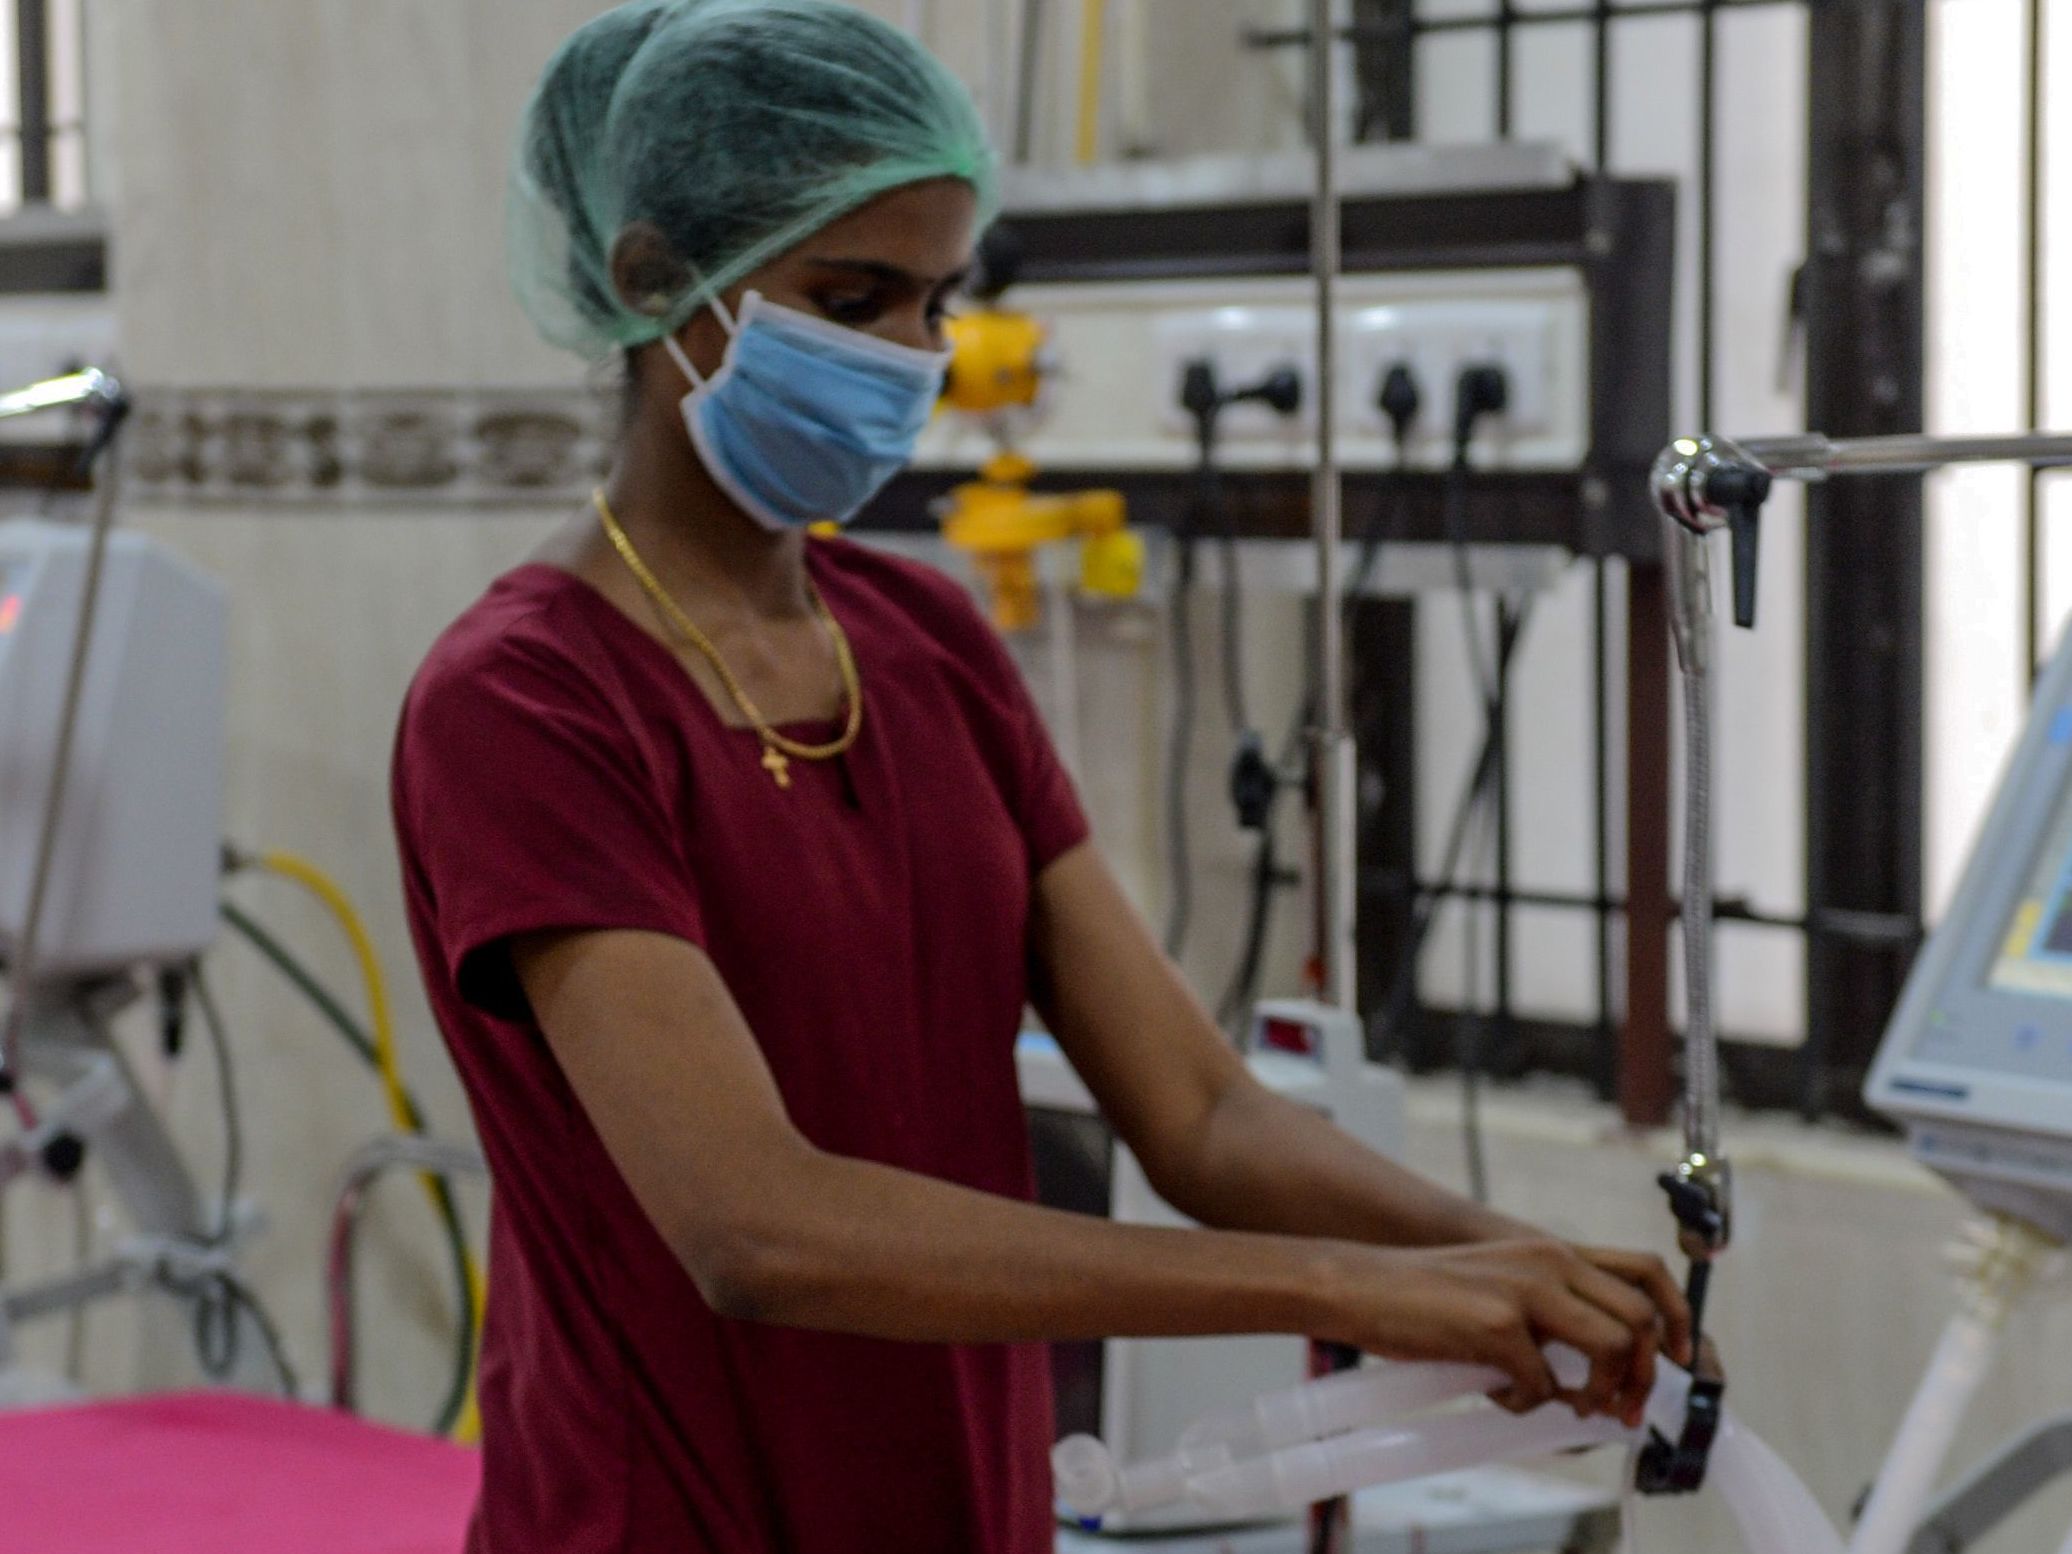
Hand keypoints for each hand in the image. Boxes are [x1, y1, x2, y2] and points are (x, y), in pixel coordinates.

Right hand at [1321, 1240, 1688, 1428]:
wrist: (1362, 1284)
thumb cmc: (1425, 1293)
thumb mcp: (1501, 1285)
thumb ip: (1549, 1313)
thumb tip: (1594, 1373)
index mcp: (1551, 1251)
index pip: (1646, 1273)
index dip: (1676, 1320)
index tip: (1672, 1362)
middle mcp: (1547, 1261)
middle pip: (1639, 1318)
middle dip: (1640, 1375)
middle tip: (1617, 1408)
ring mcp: (1523, 1290)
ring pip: (1608, 1348)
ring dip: (1596, 1392)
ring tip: (1564, 1404)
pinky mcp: (1496, 1324)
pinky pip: (1541, 1384)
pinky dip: (1524, 1402)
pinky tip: (1494, 1392)